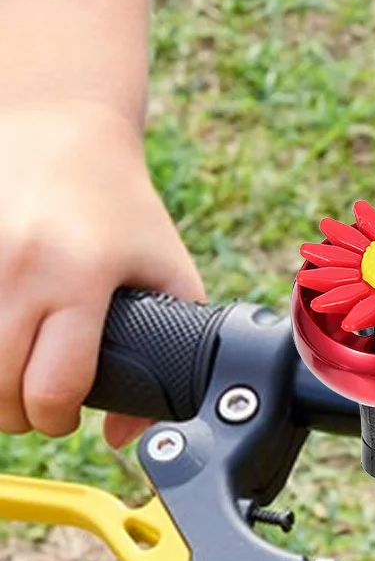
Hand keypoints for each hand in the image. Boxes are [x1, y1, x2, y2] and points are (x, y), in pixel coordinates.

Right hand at [0, 100, 204, 443]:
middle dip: (16, 411)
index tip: (65, 416)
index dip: (56, 418)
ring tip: (10, 380)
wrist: (61, 126)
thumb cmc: (124, 209)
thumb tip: (123, 434)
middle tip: (34, 406)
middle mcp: (20, 265)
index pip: (51, 385)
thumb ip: (173, 358)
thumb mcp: (170, 275)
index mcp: (79, 277)